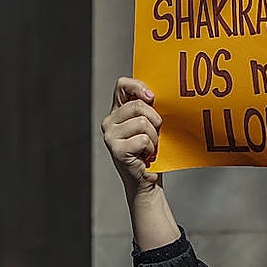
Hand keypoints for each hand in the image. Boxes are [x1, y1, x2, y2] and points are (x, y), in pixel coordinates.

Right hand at [102, 77, 162, 198]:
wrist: (146, 181)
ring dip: (154, 138)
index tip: (152, 97)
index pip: (122, 85)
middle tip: (154, 135)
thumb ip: (149, 108)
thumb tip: (156, 95)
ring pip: (142, 122)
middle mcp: (110, 122)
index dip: (138, 87)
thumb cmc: (150, 152)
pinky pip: (143, 139)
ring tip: (150, 148)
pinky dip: (151, 149)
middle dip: (155, 120)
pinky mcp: (116, 149)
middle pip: (138, 105)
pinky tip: (146, 156)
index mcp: (117, 112)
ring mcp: (110, 135)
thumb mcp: (151, 125)